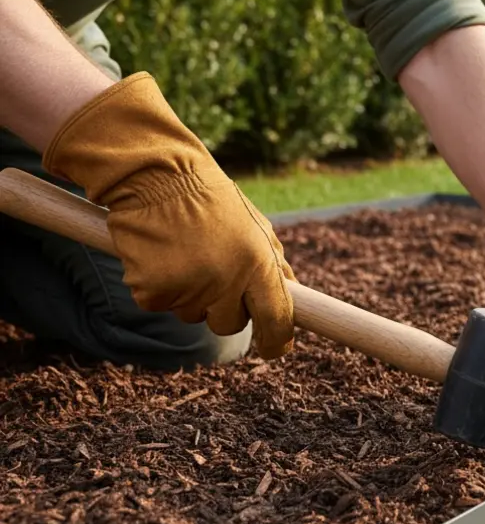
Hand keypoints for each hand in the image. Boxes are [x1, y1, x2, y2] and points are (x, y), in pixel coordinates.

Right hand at [42, 73, 296, 358]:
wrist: (153, 175)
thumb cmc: (208, 200)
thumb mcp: (253, 226)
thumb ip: (272, 265)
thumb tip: (294, 300)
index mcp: (258, 263)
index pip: (276, 318)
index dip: (276, 339)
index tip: (275, 348)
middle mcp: (226, 280)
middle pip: (231, 325)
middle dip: (224, 308)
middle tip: (211, 271)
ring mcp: (188, 288)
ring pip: (193, 315)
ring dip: (190, 294)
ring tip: (183, 252)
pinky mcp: (151, 291)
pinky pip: (160, 305)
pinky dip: (157, 287)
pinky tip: (157, 254)